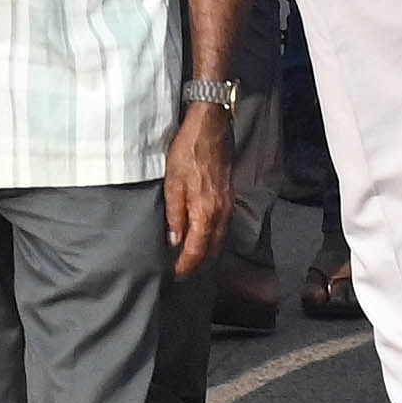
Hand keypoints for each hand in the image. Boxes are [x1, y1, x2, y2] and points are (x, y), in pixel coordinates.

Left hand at [163, 99, 234, 274]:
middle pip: (213, 250)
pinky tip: (204, 238)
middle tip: (182, 273)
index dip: (186, 266)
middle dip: (198, 265)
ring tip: (192, 261)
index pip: (197, 250)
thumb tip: (174, 241)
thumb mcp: (173, 182)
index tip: (175, 275)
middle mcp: (221, 213)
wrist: (211, 127)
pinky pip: (223, 228)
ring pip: (220, 240)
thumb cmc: (188, 151)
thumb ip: (175, 215)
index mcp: (206, 212)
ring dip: (207, 254)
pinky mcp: (229, 197)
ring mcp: (228, 205)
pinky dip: (214, 240)